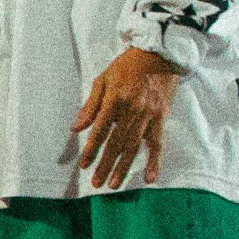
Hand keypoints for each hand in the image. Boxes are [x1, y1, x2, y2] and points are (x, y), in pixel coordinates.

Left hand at [67, 47, 180, 189]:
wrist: (158, 55)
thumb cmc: (126, 67)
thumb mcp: (102, 80)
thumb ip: (90, 106)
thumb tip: (76, 128)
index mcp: (115, 100)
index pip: (100, 131)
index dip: (91, 149)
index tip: (83, 165)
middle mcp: (133, 110)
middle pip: (116, 143)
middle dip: (105, 165)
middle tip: (96, 183)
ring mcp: (149, 115)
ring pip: (134, 146)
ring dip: (124, 167)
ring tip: (114, 184)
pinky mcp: (161, 117)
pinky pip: (158, 143)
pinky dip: (154, 161)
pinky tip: (149, 177)